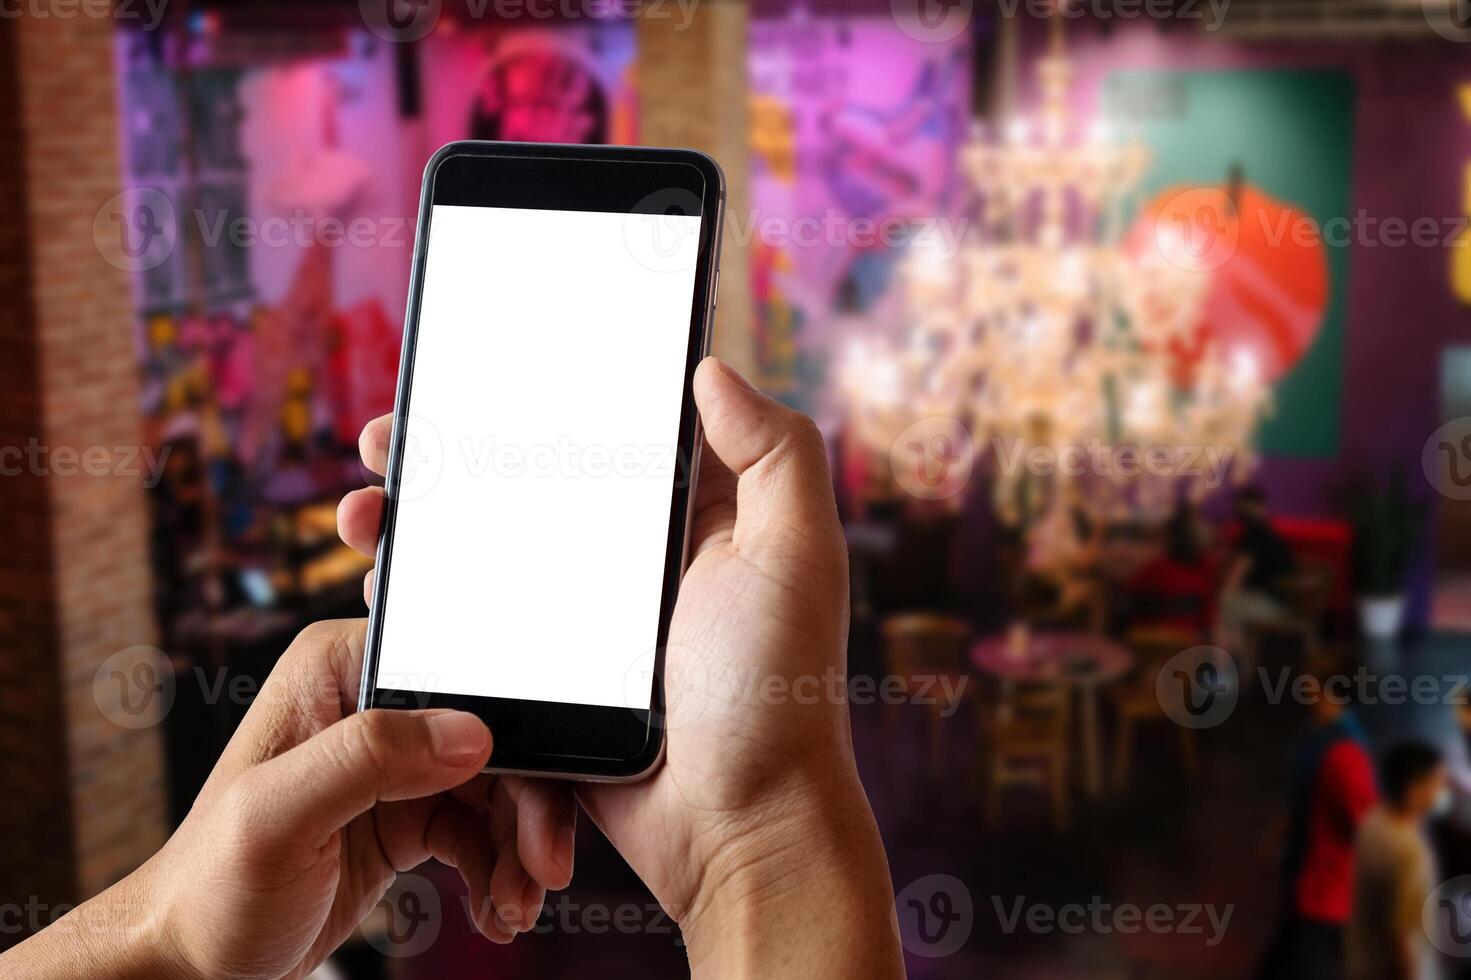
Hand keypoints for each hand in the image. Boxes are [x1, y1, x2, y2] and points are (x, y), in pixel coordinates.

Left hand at [5, 621, 575, 979]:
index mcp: (338, 670)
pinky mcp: (408, 810)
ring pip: (498, 786)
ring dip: (518, 847)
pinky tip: (497, 908)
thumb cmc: (208, 889)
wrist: (195, 963)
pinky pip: (481, 828)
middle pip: (492, 735)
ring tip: (516, 905)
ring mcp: (393, 760)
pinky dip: (499, 869)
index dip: (513, 732)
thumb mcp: (277, 817)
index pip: (460, 675)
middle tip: (543, 868)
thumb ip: (367, 758)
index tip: (538, 800)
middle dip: (528, 805)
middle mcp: (373, 703)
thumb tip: (471, 730)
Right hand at [339, 357, 901, 974]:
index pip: (599, 435)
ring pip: (485, 553)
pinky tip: (381, 585)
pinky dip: (424, 606)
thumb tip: (709, 367)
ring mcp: (582, 623)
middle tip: (383, 445)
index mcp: (687, 520)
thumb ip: (775, 454)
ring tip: (363, 513)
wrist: (736, 828)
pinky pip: (475, 629)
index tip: (461, 374)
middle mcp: (630, 562)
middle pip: (523, 488)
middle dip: (446, 458)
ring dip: (418, 526)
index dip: (530, 400)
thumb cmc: (775, 693)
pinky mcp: (546, 679)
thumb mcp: (796, 556)